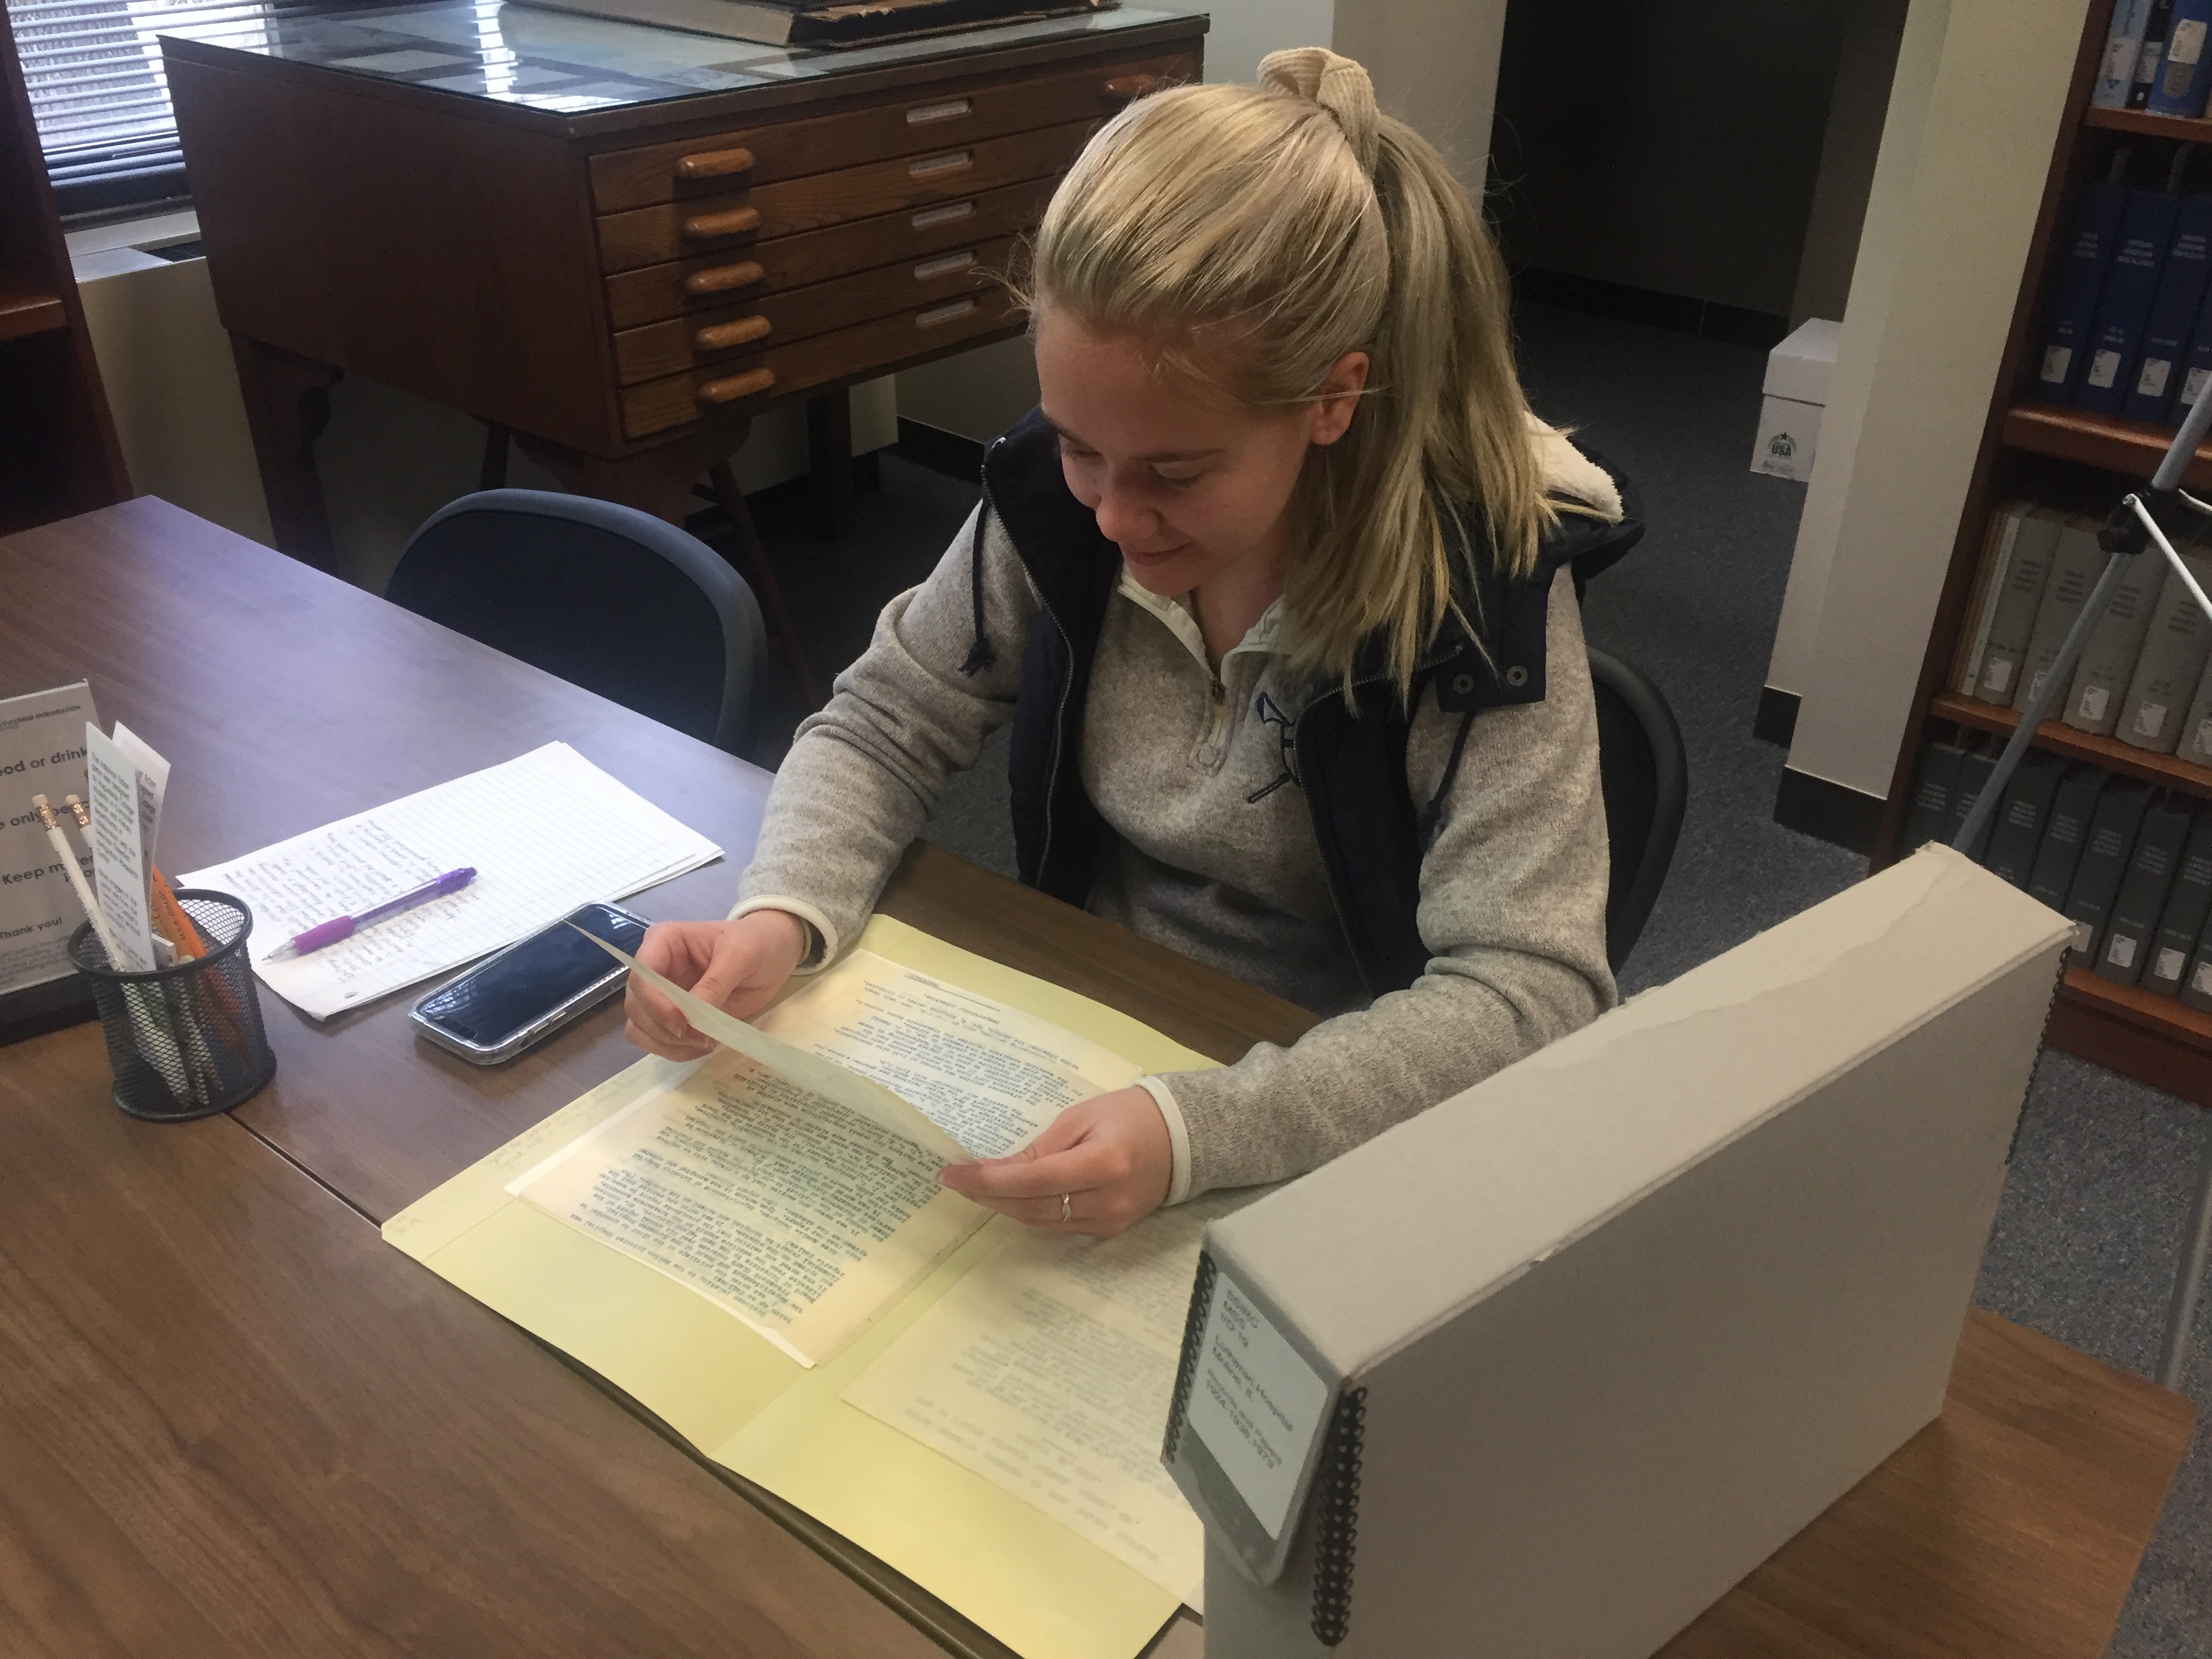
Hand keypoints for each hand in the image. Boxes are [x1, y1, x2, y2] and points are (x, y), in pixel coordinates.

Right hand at [623, 910, 809, 1059]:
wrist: (773, 953)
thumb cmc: (757, 943)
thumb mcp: (740, 956)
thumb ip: (714, 985)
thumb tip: (690, 1020)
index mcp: (663, 941)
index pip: (641, 977)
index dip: (655, 1005)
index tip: (683, 1025)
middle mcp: (654, 967)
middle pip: (637, 1006)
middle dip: (664, 1029)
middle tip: (703, 1038)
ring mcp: (660, 994)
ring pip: (640, 1027)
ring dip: (667, 1044)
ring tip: (705, 1043)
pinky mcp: (671, 1016)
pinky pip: (657, 1041)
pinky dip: (675, 1050)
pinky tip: (702, 1045)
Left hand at [937, 1085, 1171, 1238]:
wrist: (1181, 1138)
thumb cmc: (1128, 1115)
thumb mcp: (1081, 1116)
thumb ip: (1041, 1148)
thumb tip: (997, 1173)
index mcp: (1102, 1163)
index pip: (1032, 1181)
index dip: (987, 1182)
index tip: (951, 1175)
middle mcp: (1106, 1201)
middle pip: (1032, 1208)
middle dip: (989, 1196)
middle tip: (957, 1180)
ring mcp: (1109, 1222)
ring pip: (1041, 1222)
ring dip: (1005, 1207)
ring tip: (976, 1188)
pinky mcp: (1109, 1232)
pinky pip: (1058, 1226)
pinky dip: (1031, 1212)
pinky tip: (1011, 1198)